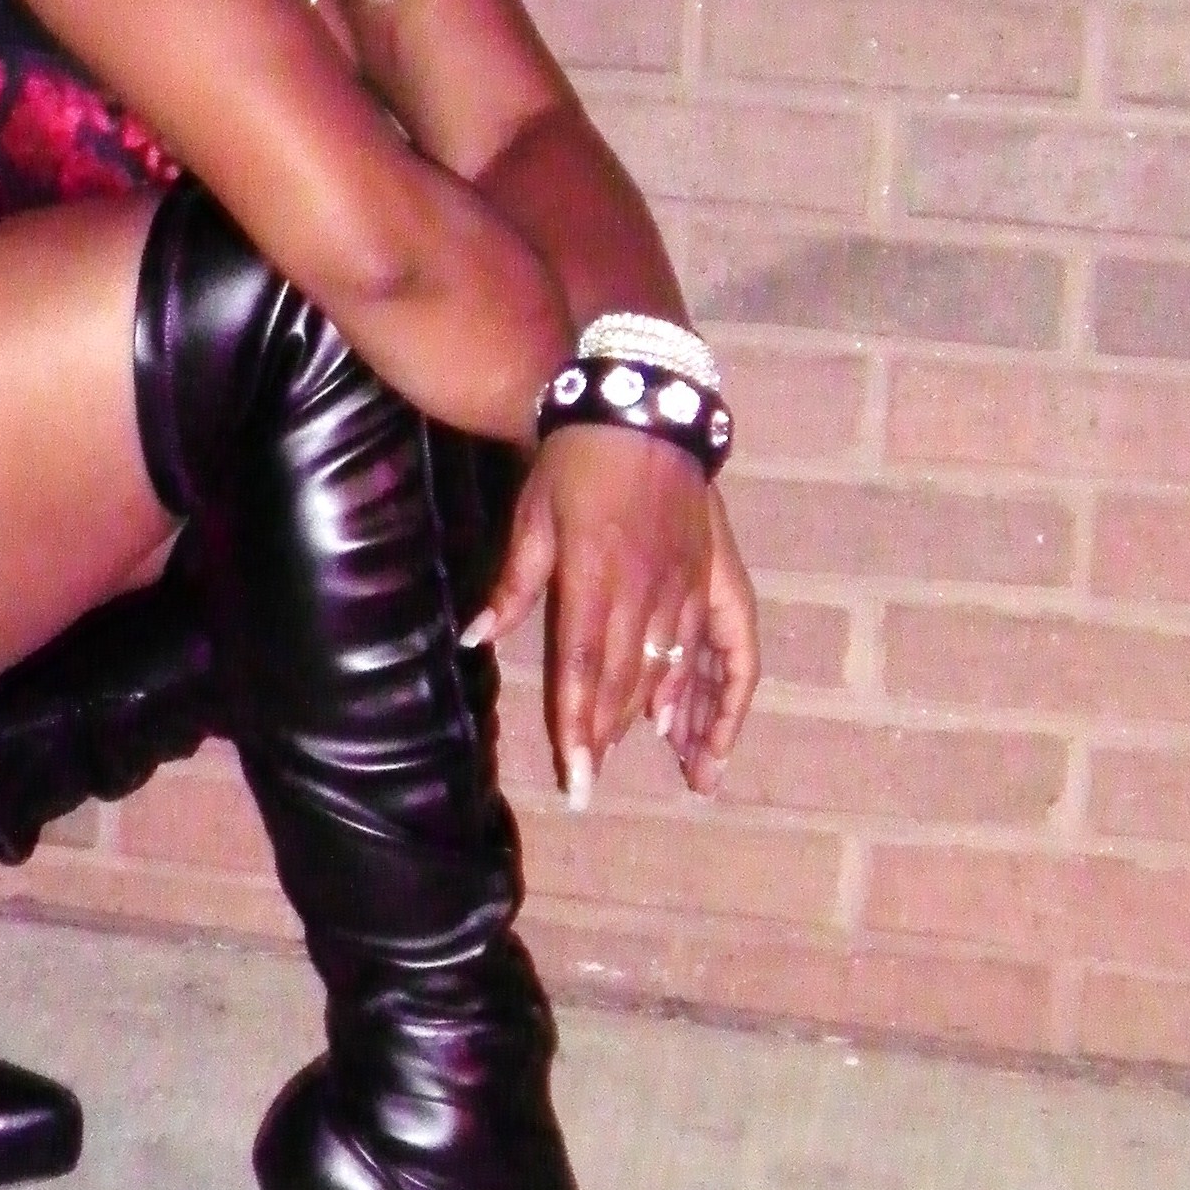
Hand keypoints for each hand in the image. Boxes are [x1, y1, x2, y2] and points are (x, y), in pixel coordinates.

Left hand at [462, 429, 757, 806]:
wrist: (642, 410)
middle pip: (625, 679)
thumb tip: (474, 638)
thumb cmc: (574, 463)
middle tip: (589, 779)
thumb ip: (512, 585)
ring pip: (669, 669)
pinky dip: (704, 690)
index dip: (578, 724)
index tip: (574, 774)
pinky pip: (715, 646)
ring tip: (634, 763)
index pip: (584, 666)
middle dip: (605, 735)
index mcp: (593, 575)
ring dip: (651, 720)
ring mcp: (685, 584)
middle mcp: (645, 588)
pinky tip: (692, 725)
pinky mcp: (713, 574)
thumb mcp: (531, 516)